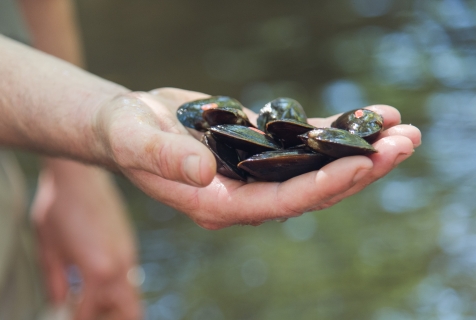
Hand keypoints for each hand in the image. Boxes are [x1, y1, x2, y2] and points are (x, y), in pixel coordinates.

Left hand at [31, 159, 141, 319]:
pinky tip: (99, 279)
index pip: (88, 313)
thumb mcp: (49, 248)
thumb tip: (61, 302)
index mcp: (98, 272)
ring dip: (116, 306)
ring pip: (133, 295)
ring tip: (94, 303)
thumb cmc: (59, 207)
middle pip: (130, 313)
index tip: (67, 316)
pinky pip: (130, 276)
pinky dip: (117, 286)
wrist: (81, 174)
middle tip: (92, 315)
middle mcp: (121, 266)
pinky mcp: (130, 243)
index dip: (76, 319)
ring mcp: (129, 253)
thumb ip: (55, 281)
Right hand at [94, 88, 420, 228]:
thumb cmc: (126, 134)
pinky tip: (372, 115)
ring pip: (318, 165)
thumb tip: (203, 173)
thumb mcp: (136, 141)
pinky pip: (307, 140)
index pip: (280, 203)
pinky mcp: (264, 145)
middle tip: (405, 143)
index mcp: (219, 204)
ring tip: (402, 128)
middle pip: (313, 188)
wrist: (131, 123)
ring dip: (362, 148)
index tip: (363, 164)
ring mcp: (259, 170)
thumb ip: (165, 158)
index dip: (322, 185)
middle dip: (361, 168)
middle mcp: (247, 193)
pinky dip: (339, 130)